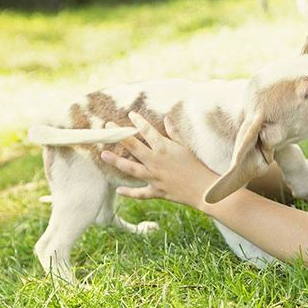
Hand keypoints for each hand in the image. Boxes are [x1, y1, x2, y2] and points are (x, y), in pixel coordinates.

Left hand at [100, 112, 217, 206]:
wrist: (203, 189)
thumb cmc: (196, 165)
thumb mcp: (186, 146)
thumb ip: (174, 133)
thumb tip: (166, 118)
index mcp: (164, 148)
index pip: (147, 131)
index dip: (138, 121)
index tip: (130, 114)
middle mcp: (155, 161)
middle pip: (133, 146)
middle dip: (119, 135)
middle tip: (107, 127)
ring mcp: (154, 177)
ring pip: (130, 168)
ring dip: (116, 161)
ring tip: (103, 154)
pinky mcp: (156, 191)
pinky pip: (140, 193)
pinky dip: (129, 192)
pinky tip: (118, 189)